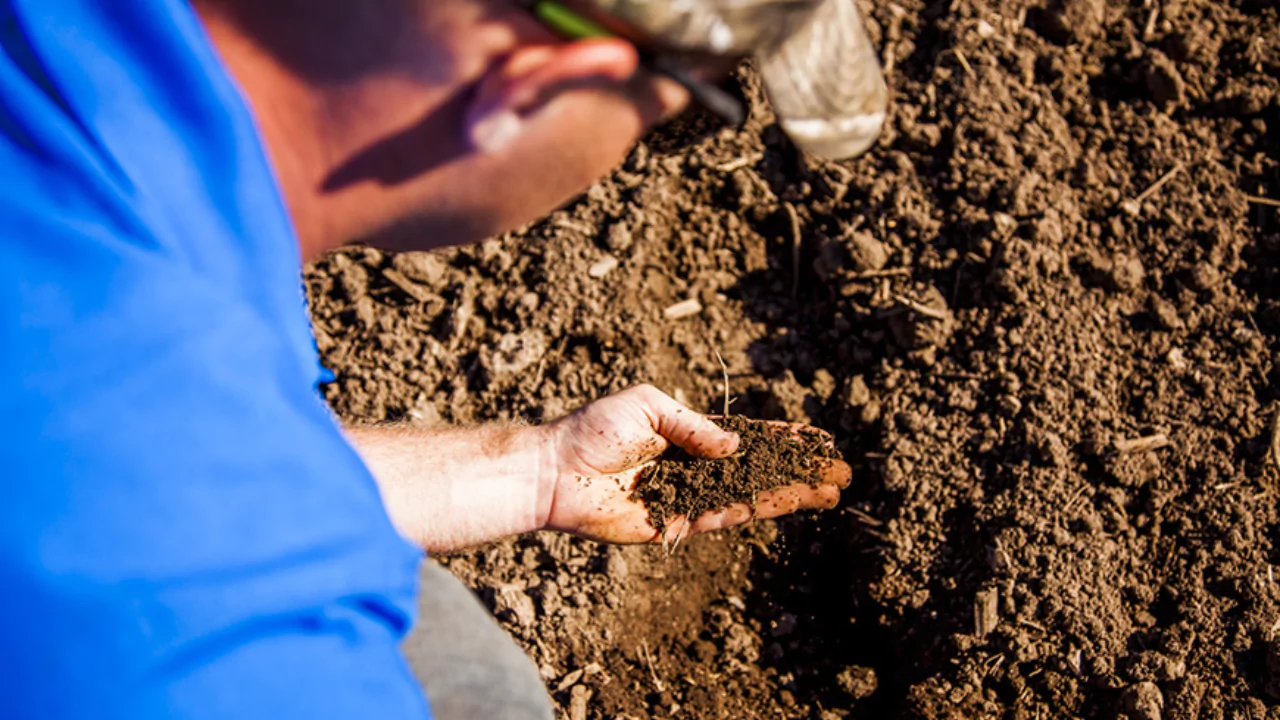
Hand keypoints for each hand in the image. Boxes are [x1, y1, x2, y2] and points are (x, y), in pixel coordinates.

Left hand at [537, 384, 851, 543]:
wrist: (553, 470)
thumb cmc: (594, 430)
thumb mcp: (648, 406)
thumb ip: (693, 426)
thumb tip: (737, 445)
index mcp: (688, 436)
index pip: (748, 439)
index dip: (784, 441)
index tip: (819, 440)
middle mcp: (694, 468)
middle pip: (758, 472)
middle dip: (798, 472)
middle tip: (838, 475)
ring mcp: (686, 497)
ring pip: (746, 497)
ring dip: (786, 496)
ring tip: (824, 494)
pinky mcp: (671, 524)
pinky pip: (715, 518)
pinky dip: (747, 510)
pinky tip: (779, 505)